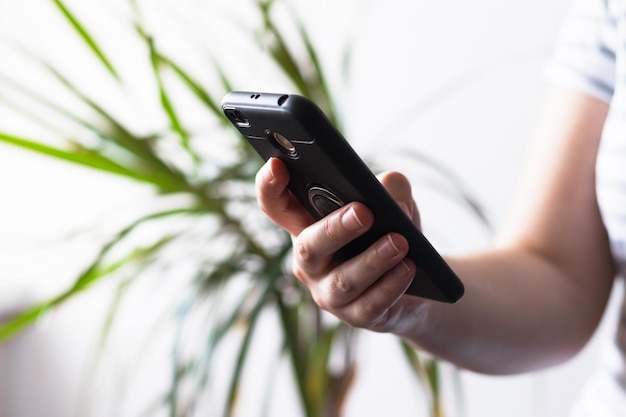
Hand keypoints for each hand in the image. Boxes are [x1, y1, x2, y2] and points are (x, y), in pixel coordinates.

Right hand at [256, 158, 423, 332]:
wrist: (418, 281)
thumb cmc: (390, 231)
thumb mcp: (393, 202)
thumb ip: (390, 188)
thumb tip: (392, 200)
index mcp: (307, 225)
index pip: (276, 205)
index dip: (269, 186)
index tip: (278, 164)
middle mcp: (310, 261)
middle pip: (309, 245)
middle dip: (334, 229)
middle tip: (363, 212)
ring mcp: (328, 292)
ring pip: (343, 280)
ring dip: (372, 260)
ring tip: (399, 242)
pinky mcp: (356, 316)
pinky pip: (370, 304)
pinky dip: (390, 285)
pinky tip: (408, 268)